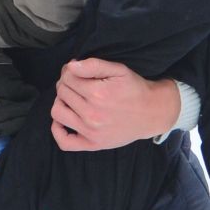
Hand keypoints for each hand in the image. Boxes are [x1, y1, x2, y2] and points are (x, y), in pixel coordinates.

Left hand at [52, 57, 179, 150]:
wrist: (151, 113)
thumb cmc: (134, 89)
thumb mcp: (118, 69)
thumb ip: (93, 65)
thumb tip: (71, 66)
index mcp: (98, 93)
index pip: (67, 77)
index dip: (69, 71)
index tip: (77, 71)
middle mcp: (92, 114)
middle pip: (62, 92)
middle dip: (66, 83)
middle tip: (78, 83)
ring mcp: (91, 132)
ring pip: (57, 112)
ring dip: (61, 101)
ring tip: (72, 98)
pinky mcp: (92, 144)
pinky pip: (64, 141)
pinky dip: (57, 130)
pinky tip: (64, 119)